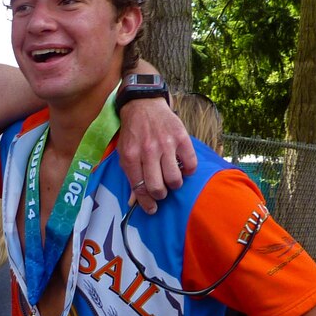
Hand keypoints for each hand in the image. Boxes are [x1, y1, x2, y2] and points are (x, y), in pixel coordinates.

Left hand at [117, 98, 196, 213]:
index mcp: (131, 156)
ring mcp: (166, 144)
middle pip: (158, 187)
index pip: (140, 187)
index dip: (146, 202)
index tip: (152, 209)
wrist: (143, 105)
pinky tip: (182, 167)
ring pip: (175, 178)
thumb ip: (130, 175)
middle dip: (160, 195)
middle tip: (161, 191)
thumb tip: (134, 200)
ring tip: (170, 178)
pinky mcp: (182, 138)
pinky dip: (188, 171)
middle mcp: (148, 151)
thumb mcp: (124, 152)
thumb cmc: (133, 133)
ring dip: (174, 184)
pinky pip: (191, 164)